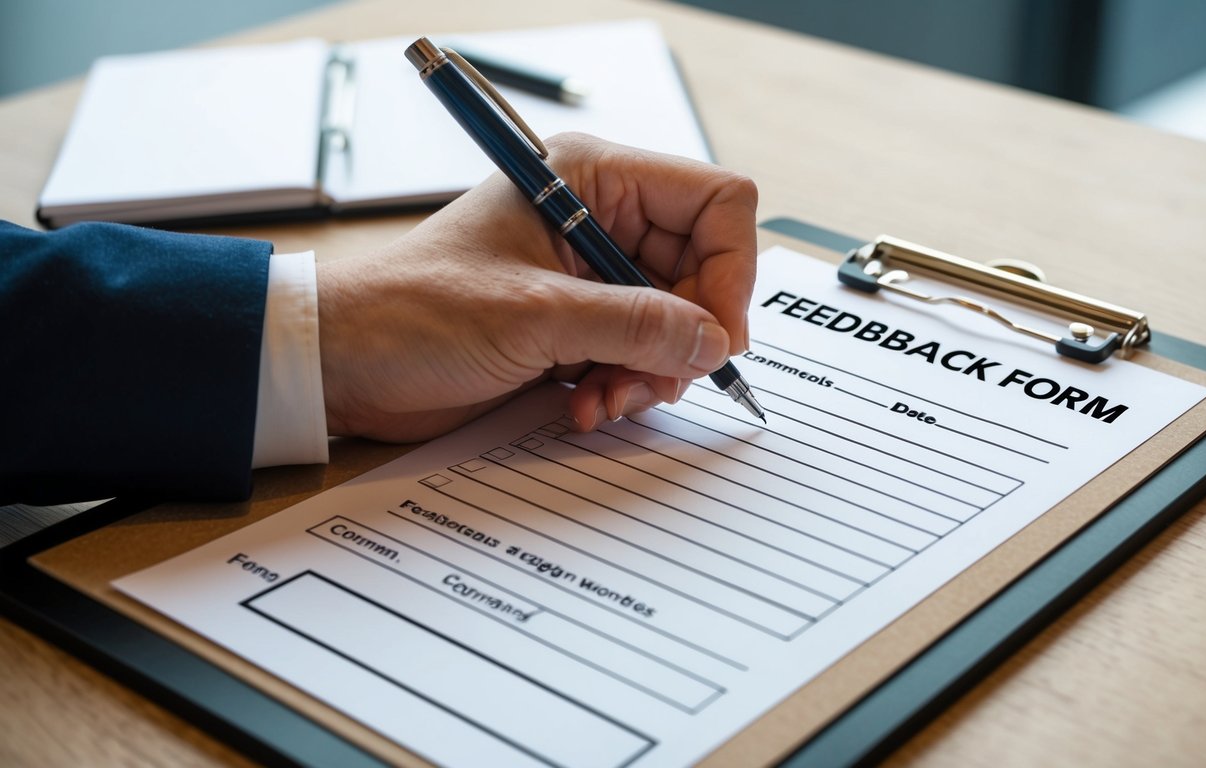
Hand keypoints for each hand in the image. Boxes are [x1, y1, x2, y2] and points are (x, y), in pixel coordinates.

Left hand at [316, 133, 757, 441]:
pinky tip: (582, 408)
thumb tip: (714, 341)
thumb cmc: (413, 312)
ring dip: (650, 373)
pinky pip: (639, 355)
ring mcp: (589, 276)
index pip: (714, 202)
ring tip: (603, 400)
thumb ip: (635, 325)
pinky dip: (624, 388)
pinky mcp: (575, 325)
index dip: (730, 269)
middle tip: (655, 381)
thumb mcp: (534, 315)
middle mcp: (600, 219)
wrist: (346, 364)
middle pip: (702, 271)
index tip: (717, 334)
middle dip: (683, 337)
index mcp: (591, 179)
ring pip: (675, 323)